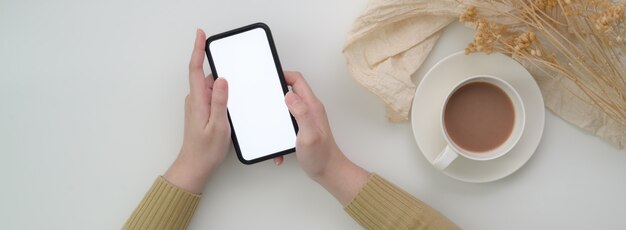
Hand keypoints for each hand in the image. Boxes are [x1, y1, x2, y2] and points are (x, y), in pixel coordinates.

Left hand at [163, 29, 230, 193]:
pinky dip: (221, 93)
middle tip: (233, 66)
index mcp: (198, 100)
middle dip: (219, 68)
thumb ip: (220, 102)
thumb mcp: (218, 126)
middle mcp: (195, 99)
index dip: (198, 49)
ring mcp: (197, 105)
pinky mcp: (201, 111)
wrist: (195, 166)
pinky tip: (232, 102)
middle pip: (206, 75)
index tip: (201, 35)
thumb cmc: (206, 150)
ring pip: (210, 86)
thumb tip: (222, 80)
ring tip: (236, 92)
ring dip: (223, 85)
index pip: (195, 68)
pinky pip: (212, 95)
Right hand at [276, 71, 368, 204]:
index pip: (297, 80)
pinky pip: (287, 123)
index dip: (283, 75)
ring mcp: (306, 119)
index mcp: (312, 107)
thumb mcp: (309, 134)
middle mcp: (310, 110)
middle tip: (263, 98)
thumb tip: (289, 95)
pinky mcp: (302, 128)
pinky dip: (279, 132)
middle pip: (291, 91)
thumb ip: (301, 113)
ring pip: (287, 107)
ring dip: (276, 115)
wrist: (329, 172)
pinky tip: (278, 146)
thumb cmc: (321, 156)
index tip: (269, 78)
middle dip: (275, 93)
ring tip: (268, 124)